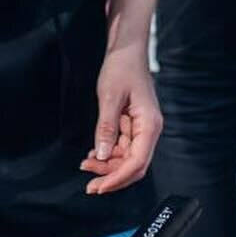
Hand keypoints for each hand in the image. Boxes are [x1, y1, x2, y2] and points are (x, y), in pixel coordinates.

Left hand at [81, 45, 160, 196]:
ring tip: (85, 164)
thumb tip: (101, 156)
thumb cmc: (122, 67)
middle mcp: (149, 130)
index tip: (99, 187)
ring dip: (107, 165)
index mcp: (149, 124)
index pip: (137, 162)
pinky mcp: (132, 125)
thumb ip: (106, 127)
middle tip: (88, 184)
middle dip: (111, 176)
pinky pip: (122, 147)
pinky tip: (93, 153)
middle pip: (133, 165)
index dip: (118, 178)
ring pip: (126, 158)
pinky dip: (107, 153)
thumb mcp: (110, 96)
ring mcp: (141, 128)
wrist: (126, 49)